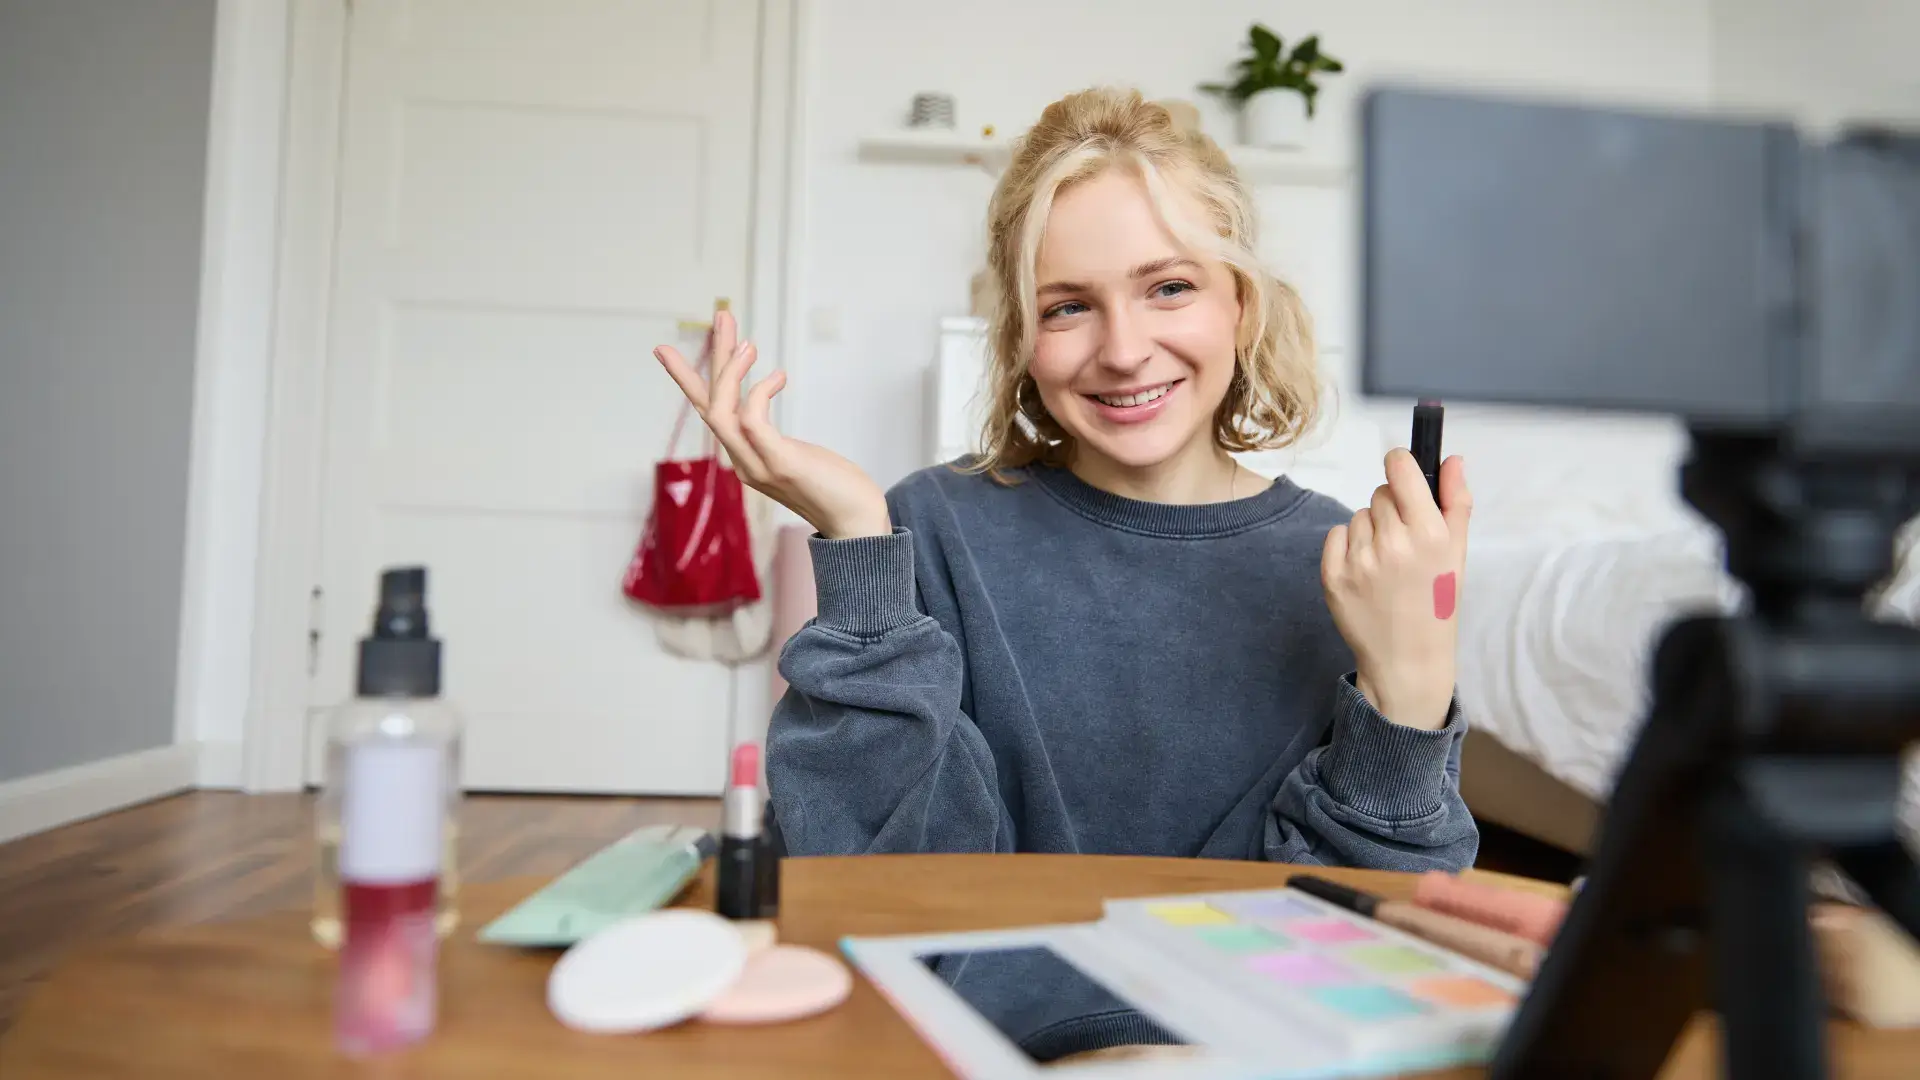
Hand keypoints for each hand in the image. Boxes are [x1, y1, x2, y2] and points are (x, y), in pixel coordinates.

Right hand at [654, 307, 890, 539]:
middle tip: (723, 317)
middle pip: (709, 404)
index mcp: (744, 455)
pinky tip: (778, 376)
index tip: (665, 350)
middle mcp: (743, 461)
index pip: (708, 411)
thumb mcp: (795, 455)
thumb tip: (764, 414)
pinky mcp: (781, 465)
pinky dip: (758, 393)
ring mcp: (758, 465)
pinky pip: (753, 422)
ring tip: (749, 344)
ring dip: (732, 374)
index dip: (686, 379)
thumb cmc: (832, 486)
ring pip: (722, 413)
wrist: (856, 521)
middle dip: (715, 358)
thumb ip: (773, 440)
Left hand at [1320, 450, 1471, 729]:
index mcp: (1428, 533)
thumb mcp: (1457, 554)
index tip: (1403, 476)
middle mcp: (1392, 543)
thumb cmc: (1437, 602)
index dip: (1400, 466)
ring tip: (1387, 564)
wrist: (1407, 658)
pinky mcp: (1333, 575)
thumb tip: (1451, 459)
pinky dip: (1348, 547)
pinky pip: (1336, 535)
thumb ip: (1456, 502)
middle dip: (1393, 510)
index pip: (1399, 468)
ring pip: (1359, 515)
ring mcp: (1359, 560)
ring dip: (1371, 531)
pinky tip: (1366, 572)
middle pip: (1380, 492)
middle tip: (1404, 544)